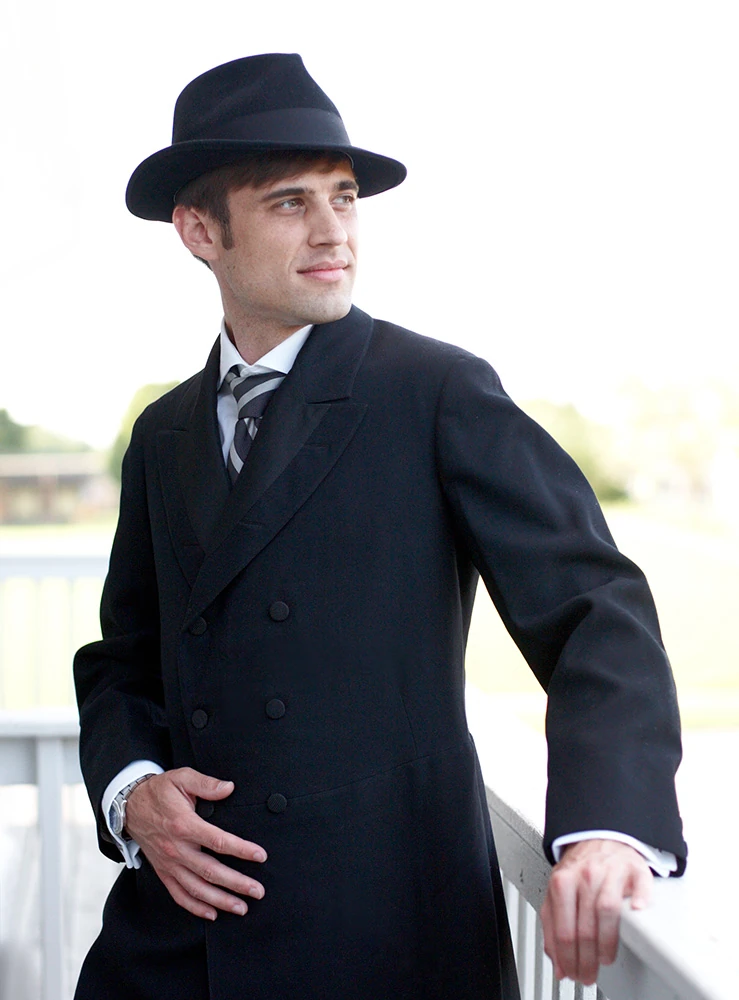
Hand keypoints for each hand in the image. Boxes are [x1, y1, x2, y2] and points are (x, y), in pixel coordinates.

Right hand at [124, 766, 266, 920]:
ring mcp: (169, 864)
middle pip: (210, 871)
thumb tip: (229, 787)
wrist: (130, 807)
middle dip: (237, 883)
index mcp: (184, 825)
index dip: (241, 850)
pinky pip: (179, 895)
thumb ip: (206, 784)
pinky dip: (195, 907)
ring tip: (242, 908)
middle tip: (257, 891)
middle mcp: (176, 848)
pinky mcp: (163, 872)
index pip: (217, 841)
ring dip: (220, 901)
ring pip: (197, 888)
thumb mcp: (182, 778)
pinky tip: (212, 913)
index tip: (260, 856)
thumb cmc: (159, 791)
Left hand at [540, 839, 651, 984]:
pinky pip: (640, 885)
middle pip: (585, 926)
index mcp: (563, 882)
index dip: (568, 958)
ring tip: (605, 958)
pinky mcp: (635, 868)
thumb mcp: (558, 893)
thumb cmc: (580, 870)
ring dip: (607, 942)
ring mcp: (611, 871)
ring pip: (607, 910)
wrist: (599, 838)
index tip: (572, 973)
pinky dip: (640, 899)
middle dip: (586, 959)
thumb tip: (558, 965)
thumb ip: (553, 927)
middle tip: (589, 974)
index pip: (564, 930)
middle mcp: (586, 876)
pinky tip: (637, 912)